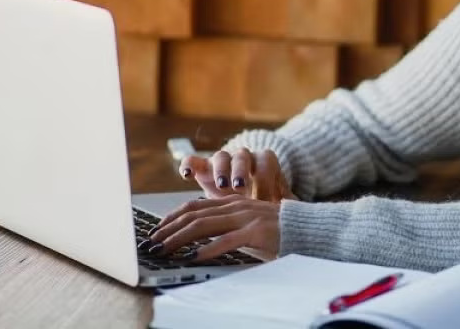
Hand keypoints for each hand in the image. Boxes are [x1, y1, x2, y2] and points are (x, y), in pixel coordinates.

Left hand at [150, 197, 282, 260]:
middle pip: (193, 215)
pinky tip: (194, 257)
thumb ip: (226, 226)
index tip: (155, 231)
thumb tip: (198, 239)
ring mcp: (245, 217)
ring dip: (179, 239)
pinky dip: (207, 249)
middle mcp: (235, 206)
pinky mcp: (256, 231)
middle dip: (168, 230)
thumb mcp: (246, 224)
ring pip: (203, 225)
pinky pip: (226, 240)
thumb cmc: (276, 230)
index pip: (193, 207)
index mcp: (231, 203)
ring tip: (164, 250)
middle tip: (151, 244)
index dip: (171, 218)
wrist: (307, 227)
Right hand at [178, 148, 294, 200]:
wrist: (243, 191)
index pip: (265, 163)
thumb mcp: (277, 201)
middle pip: (242, 157)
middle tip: (238, 187)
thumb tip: (300, 211)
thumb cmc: (264, 199)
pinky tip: (186, 175)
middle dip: (240, 171)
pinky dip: (189, 165)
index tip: (264, 199)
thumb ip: (287, 205)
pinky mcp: (203, 168)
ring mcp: (221, 162)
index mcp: (263, 162)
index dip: (264, 179)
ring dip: (220, 171)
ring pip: (220, 157)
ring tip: (220, 187)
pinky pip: (193, 161)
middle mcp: (242, 158)